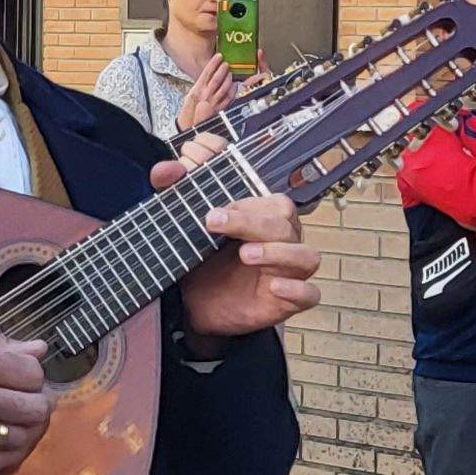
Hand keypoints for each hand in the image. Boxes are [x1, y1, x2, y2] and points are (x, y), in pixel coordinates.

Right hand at [0, 322, 53, 469]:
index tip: (23, 376)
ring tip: (20, 423)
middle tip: (28, 401)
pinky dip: (9, 455)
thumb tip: (39, 348)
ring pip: (20, 438)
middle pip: (35, 409)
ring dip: (27, 431)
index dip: (33, 375)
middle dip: (38, 404)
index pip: (33, 374)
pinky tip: (6, 444)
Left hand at [154, 136, 320, 345]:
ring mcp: (289, 270)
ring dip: (278, 252)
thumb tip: (166, 170)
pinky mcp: (290, 301)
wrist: (196, 304)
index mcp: (264, 216)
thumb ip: (177, 190)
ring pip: (306, 255)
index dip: (243, 201)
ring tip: (246, 255)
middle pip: (285, 221)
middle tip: (213, 223)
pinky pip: (310, 294)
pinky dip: (297, 289)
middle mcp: (282, 240)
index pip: (269, 199)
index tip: (211, 208)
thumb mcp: (187, 223)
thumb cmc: (204, 259)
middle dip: (251, 221)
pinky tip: (275, 287)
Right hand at [175, 60, 236, 133]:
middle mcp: (206, 95)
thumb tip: (209, 74)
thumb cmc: (189, 110)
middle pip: (217, 79)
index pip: (207, 72)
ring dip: (229, 79)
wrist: (190, 126)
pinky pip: (229, 98)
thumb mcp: (191, 94)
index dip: (213, 63)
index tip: (219, 56)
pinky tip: (235, 85)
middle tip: (227, 63)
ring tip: (231, 72)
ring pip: (224, 87)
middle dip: (223, 69)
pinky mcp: (220, 109)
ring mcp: (213, 102)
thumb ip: (200, 85)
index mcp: (197, 89)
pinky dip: (233, 90)